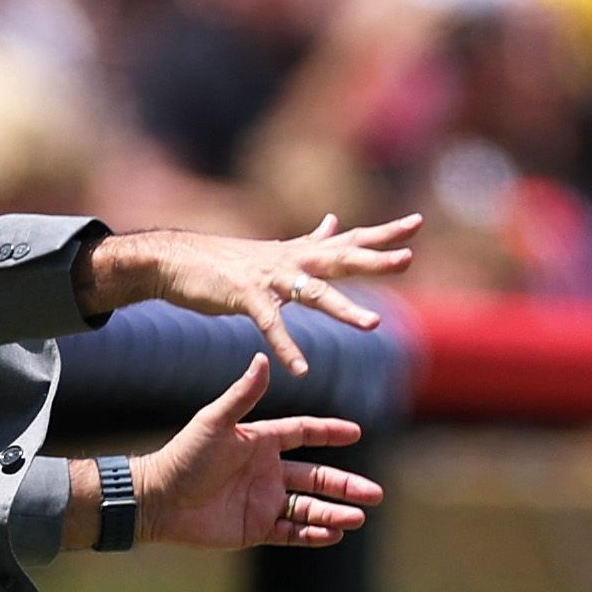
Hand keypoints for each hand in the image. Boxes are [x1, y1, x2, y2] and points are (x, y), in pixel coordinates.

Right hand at [89, 211, 423, 376]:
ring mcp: (269, 277)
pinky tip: (301, 370)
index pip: (351, 239)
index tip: (417, 223)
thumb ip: (311, 241)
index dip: (384, 233)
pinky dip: (287, 348)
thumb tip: (335, 221)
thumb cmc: (225, 260)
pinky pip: (272, 325)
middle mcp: (291, 259)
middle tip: (408, 258)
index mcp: (301, 252)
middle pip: (341, 258)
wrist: (174, 260)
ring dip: (344, 309)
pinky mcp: (245, 297)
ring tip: (373, 325)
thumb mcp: (276, 250)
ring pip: (314, 293)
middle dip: (375, 259)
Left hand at [131, 356, 385, 550]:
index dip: (329, 433)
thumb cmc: (183, 456)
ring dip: (334, 512)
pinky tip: (333, 534)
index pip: (304, 433)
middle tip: (375, 494)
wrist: (157, 499)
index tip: (356, 433)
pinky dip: (312, 534)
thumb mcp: (214, 422)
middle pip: (316, 477)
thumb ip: (243, 394)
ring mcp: (262, 501)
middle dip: (345, 485)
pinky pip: (291, 532)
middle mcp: (266, 471)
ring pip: (309, 508)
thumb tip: (264, 358)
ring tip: (359, 516)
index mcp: (261, 442)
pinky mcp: (254, 528)